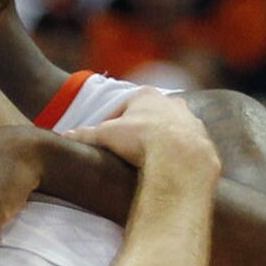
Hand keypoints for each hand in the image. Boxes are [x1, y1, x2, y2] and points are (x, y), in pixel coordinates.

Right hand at [68, 86, 217, 184]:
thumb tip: (63, 136)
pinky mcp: (202, 139)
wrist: (180, 157)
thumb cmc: (141, 140)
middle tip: (127, 150)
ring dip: (161, 141)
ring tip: (149, 162)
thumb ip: (85, 135)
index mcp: (146, 96)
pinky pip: (187, 146)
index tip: (105, 140)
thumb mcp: (106, 136)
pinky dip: (177, 155)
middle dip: (138, 130)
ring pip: (171, 129)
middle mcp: (171, 102)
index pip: (123, 108)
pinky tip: (169, 169)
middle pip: (149, 115)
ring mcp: (190, 119)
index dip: (111, 124)